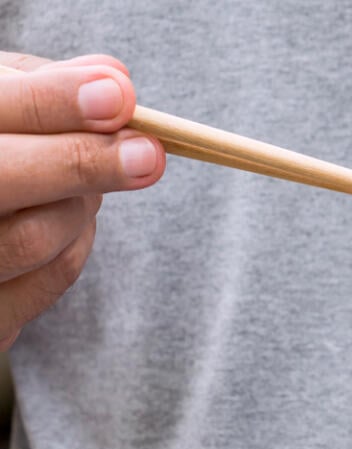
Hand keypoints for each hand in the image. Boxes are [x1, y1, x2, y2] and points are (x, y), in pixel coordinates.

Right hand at [0, 52, 164, 350]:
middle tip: (150, 154)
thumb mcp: (0, 101)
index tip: (119, 96)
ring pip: (37, 236)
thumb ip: (46, 85)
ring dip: (85, 201)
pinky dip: (79, 240)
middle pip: (2, 179)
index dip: (52, 102)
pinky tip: (70, 217)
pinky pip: (52, 278)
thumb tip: (115, 80)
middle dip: (84, 163)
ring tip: (92, 174)